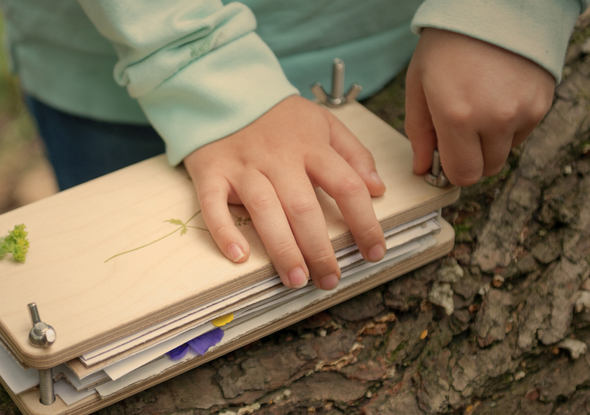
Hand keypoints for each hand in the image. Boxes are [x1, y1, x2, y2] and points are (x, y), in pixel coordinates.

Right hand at [183, 95, 386, 289]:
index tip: (374, 252)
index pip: (347, 185)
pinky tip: (238, 256)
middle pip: (304, 207)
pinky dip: (224, 231)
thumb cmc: (278, 115)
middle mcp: (278, 158)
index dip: (364, 222)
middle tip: (330, 280)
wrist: (223, 89)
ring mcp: (242, 167)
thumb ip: (354, 153)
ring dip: (282, 248)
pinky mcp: (211, 173)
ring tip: (296, 279)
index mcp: (311, 146)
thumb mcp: (323, 122)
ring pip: (264, 210)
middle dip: (320, 249)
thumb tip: (378, 188)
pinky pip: (214, 206)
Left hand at [405, 28, 554, 184]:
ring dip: (491, 143)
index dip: (452, 171)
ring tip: (478, 108)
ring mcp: (522, 112)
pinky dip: (509, 126)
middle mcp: (494, 119)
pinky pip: (522, 134)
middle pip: (487, 169)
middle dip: (471, 158)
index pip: (463, 174)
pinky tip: (497, 98)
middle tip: (460, 133)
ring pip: (506, 153)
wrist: (494, 9)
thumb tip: (423, 169)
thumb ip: (419, 132)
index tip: (446, 158)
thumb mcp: (419, 85)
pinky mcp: (542, 104)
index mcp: (457, 116)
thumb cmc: (448, 45)